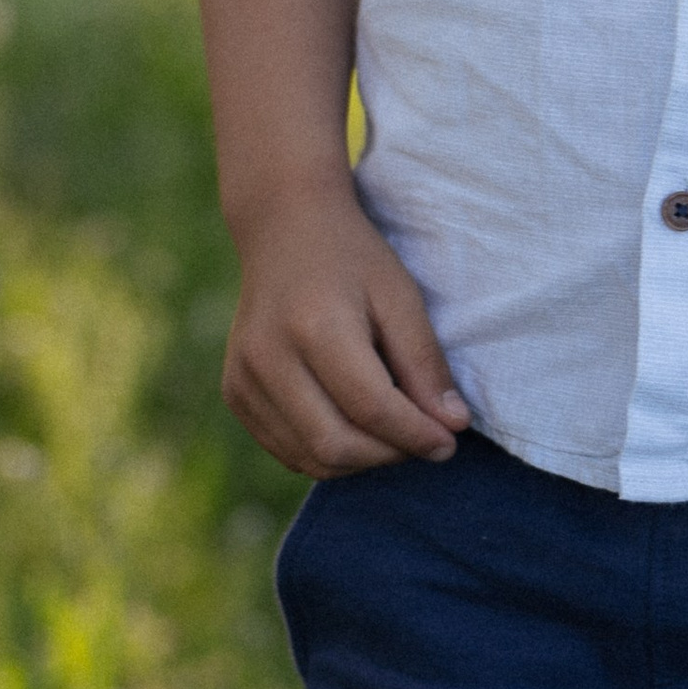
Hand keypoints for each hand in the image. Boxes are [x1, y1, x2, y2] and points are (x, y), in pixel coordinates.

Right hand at [222, 170, 472, 476]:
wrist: (284, 227)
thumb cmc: (352, 258)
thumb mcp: (399, 297)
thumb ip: (424, 364)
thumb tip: (453, 427)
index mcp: (315, 327)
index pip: (372, 408)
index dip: (417, 435)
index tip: (449, 443)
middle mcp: (268, 357)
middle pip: (336, 444)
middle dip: (389, 454)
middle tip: (422, 439)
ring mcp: (243, 378)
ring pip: (310, 458)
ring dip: (361, 461)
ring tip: (392, 433)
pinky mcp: (235, 393)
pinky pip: (287, 451)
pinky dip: (328, 454)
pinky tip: (354, 426)